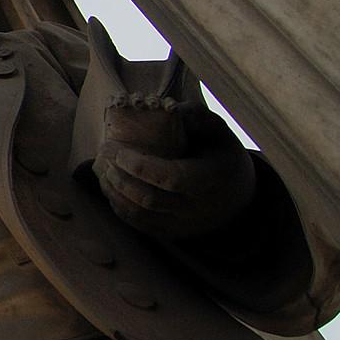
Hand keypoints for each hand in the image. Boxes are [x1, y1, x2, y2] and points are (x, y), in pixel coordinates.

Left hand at [94, 93, 254, 239]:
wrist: (239, 199)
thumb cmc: (222, 157)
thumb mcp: (218, 132)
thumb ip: (195, 116)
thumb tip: (166, 106)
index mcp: (211, 180)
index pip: (171, 179)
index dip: (140, 167)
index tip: (119, 151)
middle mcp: (197, 208)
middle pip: (149, 199)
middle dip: (119, 178)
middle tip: (103, 155)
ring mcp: (183, 225)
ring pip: (138, 215)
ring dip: (113, 191)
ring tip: (100, 168)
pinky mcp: (171, 233)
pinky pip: (138, 223)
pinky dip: (119, 205)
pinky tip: (109, 185)